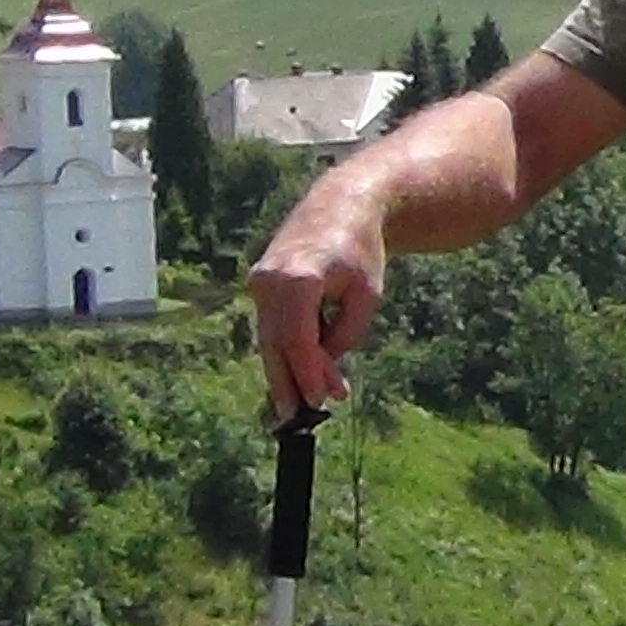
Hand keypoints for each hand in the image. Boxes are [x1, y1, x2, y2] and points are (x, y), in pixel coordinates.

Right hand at [246, 180, 390, 419]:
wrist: (342, 207)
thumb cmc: (360, 251)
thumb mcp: (366, 296)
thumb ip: (344, 335)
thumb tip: (322, 368)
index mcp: (298, 279)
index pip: (298, 340)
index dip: (308, 374)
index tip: (320, 401)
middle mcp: (270, 280)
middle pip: (276, 345)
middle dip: (290, 383)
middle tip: (299, 418)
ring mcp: (260, 281)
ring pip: (270, 339)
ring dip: (287, 371)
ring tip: (305, 402)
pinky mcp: (259, 285)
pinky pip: (271, 326)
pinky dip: (286, 350)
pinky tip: (301, 373)